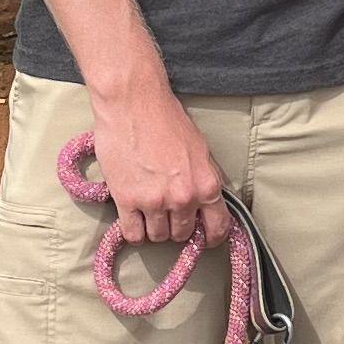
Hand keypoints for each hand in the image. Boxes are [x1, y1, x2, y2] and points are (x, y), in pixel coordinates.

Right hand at [85, 74, 223, 252]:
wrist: (133, 103)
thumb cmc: (166, 118)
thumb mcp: (199, 149)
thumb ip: (204, 179)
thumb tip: (206, 202)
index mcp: (206, 185)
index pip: (217, 227)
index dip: (210, 238)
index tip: (203, 240)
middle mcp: (183, 198)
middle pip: (182, 234)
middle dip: (176, 228)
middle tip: (166, 214)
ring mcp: (154, 201)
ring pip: (157, 236)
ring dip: (153, 229)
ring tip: (147, 212)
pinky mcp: (127, 200)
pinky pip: (133, 234)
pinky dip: (134, 232)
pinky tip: (133, 220)